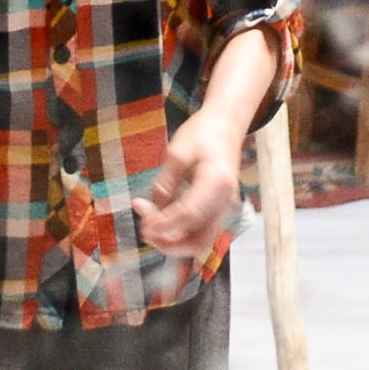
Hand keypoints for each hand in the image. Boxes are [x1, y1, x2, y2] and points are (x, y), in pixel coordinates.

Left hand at [140, 104, 251, 254]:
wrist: (226, 125)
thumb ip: (164, 184)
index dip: (163, 225)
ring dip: (175, 241)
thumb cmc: (202, 133)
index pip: (189, 215)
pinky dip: (181, 232)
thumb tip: (150, 211)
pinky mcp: (220, 210)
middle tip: (145, 231)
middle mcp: (226, 201)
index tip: (142, 226)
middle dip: (170, 244)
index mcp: (217, 183)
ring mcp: (226, 208)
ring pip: (201, 241)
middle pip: (200, 240)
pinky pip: (201, 231)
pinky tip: (162, 220)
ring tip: (150, 227)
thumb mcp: (176, 153)